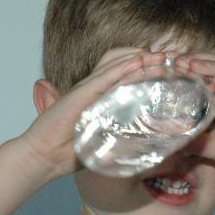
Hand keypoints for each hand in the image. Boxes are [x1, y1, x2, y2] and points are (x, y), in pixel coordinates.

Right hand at [21, 49, 167, 179]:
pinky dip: (123, 68)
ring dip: (141, 59)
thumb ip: (121, 139)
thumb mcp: (103, 143)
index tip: (167, 70)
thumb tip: (147, 146)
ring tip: (162, 57)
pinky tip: (139, 62)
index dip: (145, 68)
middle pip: (123, 64)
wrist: (42, 157)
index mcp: (98, 97)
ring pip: (118, 66)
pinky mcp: (81, 95)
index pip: (124, 75)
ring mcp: (87, 89)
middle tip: (171, 59)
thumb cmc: (69, 154)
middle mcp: (93, 89)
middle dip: (148, 59)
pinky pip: (105, 77)